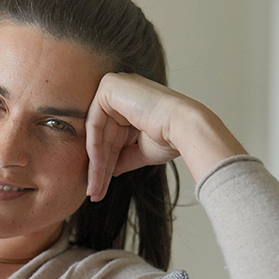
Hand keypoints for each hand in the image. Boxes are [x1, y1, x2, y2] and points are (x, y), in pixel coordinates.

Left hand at [85, 73, 246, 200]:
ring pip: (97, 134)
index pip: (112, 137)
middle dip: (98, 168)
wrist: (184, 127)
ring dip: (95, 165)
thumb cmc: (171, 138)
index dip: (105, 164)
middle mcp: (123, 91)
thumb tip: (110, 171)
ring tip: (94, 189)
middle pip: (103, 137)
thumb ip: (124, 157)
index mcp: (132, 102)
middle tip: (94, 192)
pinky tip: (97, 169)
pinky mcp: (109, 86)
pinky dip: (94, 148)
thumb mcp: (142, 151)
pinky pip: (94, 123)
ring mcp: (115, 86)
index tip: (99, 187)